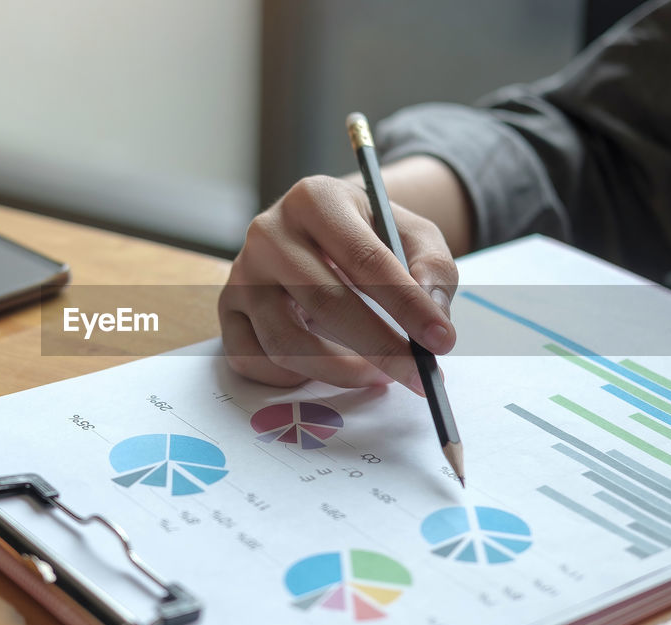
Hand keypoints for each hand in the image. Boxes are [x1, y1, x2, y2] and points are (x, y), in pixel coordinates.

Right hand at [218, 172, 460, 394]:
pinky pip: (252, 360)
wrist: (323, 232)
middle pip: (324, 302)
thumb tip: (434, 319)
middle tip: (417, 375)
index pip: (364, 258)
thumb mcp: (413, 234)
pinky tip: (328, 370)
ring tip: (379, 375)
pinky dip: (292, 379)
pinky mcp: (229, 309)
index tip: (441, 341)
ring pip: (284, 341)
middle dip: (379, 347)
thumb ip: (433, 270)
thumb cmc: (370, 236)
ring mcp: (242, 273)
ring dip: (339, 372)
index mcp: (315, 199)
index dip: (406, 304)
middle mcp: (268, 232)